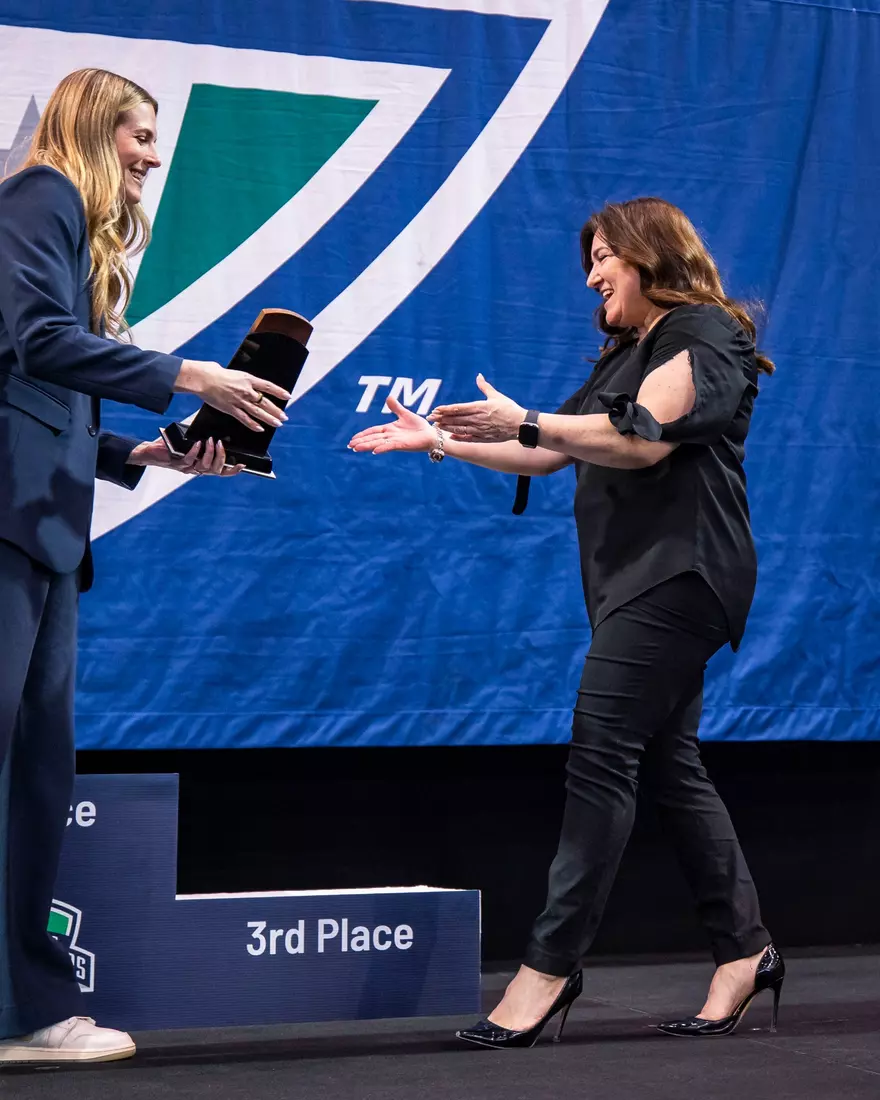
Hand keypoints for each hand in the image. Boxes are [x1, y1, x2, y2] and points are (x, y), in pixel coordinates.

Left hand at [128, 437, 245, 476]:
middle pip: (215, 470)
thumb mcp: (189, 442)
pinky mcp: (176, 464)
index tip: (242, 465)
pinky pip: (189, 460)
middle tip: (221, 443)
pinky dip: (195, 451)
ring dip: (210, 453)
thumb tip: (215, 431)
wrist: (149, 452)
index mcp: (201, 465)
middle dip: (221, 457)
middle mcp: (196, 469)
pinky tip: (198, 443)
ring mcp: (186, 468)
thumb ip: (201, 440)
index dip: (232, 470)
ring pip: (204, 466)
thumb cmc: (170, 446)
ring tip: (211, 440)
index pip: (220, 471)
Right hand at [175, 359, 290, 431]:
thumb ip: (241, 379)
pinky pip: (244, 419)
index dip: (279, 392)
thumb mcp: (233, 372)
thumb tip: (243, 381)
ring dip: (269, 419)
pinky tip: (260, 429)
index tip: (288, 396)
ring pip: (258, 412)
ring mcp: (239, 400)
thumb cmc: (214, 372)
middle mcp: (246, 390)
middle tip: (284, 417)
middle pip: (265, 402)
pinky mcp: (230, 409)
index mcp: (248, 379)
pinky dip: (253, 425)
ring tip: (278, 424)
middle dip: (276, 410)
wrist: (202, 378)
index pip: (268, 386)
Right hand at [348, 395, 437, 453]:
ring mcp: (396, 441)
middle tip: (350, 446)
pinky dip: (382, 448)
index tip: (352, 439)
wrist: (431, 435)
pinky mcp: (403, 445)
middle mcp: (390, 436)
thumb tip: (388, 397)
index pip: (373, 432)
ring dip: (367, 445)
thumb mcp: (405, 414)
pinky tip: (374, 451)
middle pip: (372, 438)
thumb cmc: (419, 426)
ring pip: (378, 443)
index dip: (363, 435)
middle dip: (361, 441)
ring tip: (356, 448)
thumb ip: (396, 407)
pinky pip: (390, 446)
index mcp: (389, 429)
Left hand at [428, 374, 524, 441]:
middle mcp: (477, 419)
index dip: (445, 409)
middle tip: (430, 418)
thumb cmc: (509, 408)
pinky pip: (468, 438)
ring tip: (437, 426)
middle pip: (455, 419)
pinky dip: (459, 437)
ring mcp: (480, 430)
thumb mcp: (496, 396)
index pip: (458, 408)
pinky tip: (451, 436)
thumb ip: (485, 387)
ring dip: (447, 427)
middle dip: (441, 418)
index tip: (435, 409)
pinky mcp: (484, 438)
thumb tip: (478, 376)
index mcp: (479, 407)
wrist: (521, 425)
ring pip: (459, 429)